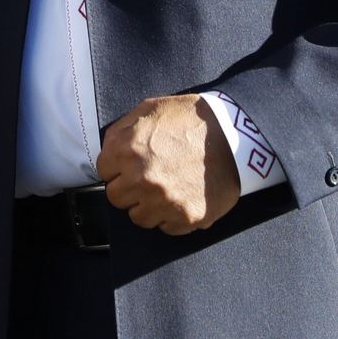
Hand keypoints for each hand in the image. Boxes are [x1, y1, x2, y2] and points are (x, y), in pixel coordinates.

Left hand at [96, 93, 238, 234]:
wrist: (234, 135)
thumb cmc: (190, 119)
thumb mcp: (148, 110)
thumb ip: (120, 132)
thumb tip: (107, 152)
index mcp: (127, 150)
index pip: (103, 171)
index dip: (116, 166)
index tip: (128, 164)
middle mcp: (141, 179)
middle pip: (116, 197)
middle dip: (128, 187)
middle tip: (146, 177)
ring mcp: (164, 201)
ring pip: (138, 217)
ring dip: (147, 205)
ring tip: (164, 189)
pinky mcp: (187, 217)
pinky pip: (166, 228)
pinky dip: (170, 217)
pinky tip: (180, 198)